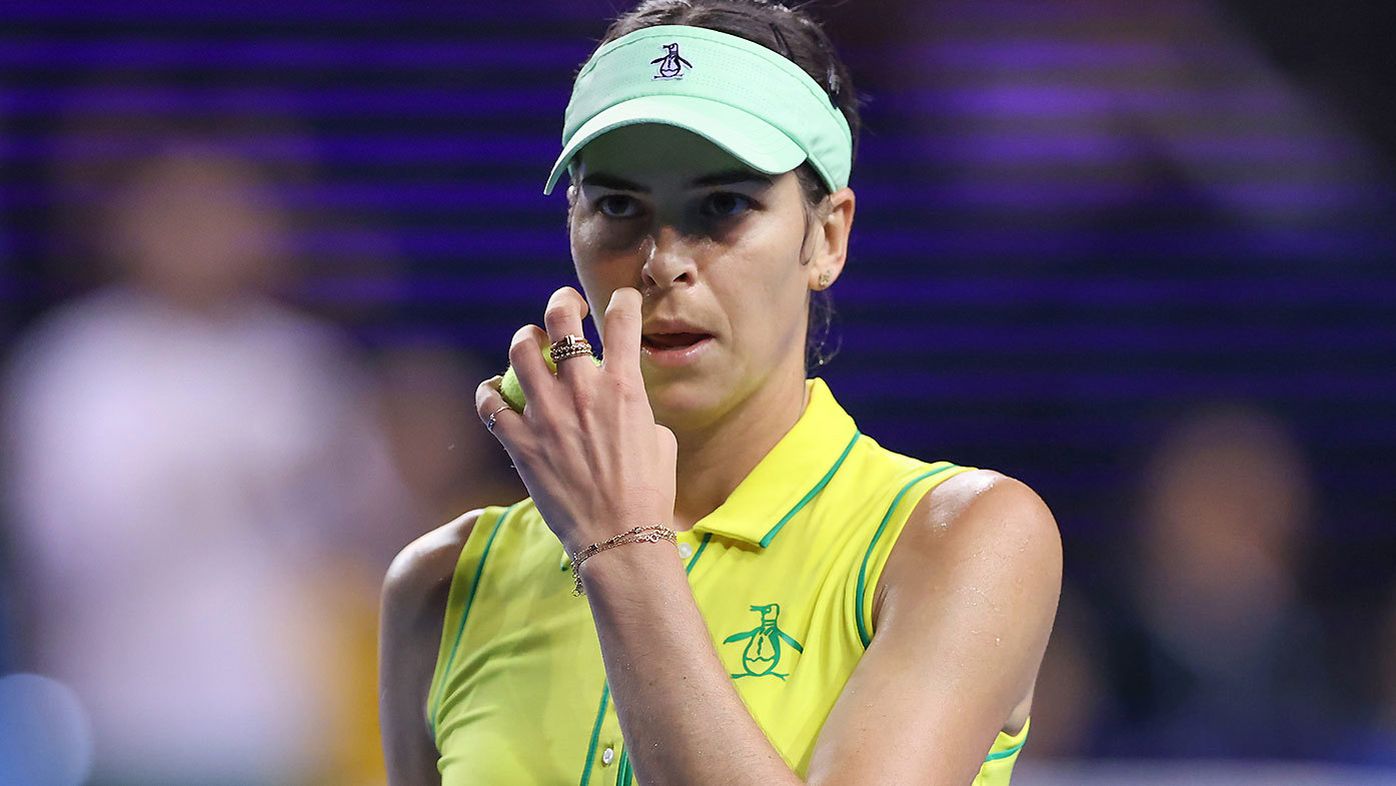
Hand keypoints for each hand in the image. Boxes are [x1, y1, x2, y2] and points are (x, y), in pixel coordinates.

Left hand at [475, 286, 677, 554]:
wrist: (619, 539)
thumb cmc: (649, 494)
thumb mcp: (660, 441)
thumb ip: (638, 409)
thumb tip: (623, 401)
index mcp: (624, 387)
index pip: (622, 319)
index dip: (623, 301)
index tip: (621, 303)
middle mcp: (582, 392)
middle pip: (561, 320)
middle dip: (563, 302)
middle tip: (567, 306)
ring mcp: (546, 415)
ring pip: (520, 351)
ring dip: (525, 340)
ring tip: (531, 345)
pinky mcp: (520, 443)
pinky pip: (490, 405)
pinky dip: (489, 393)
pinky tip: (495, 393)